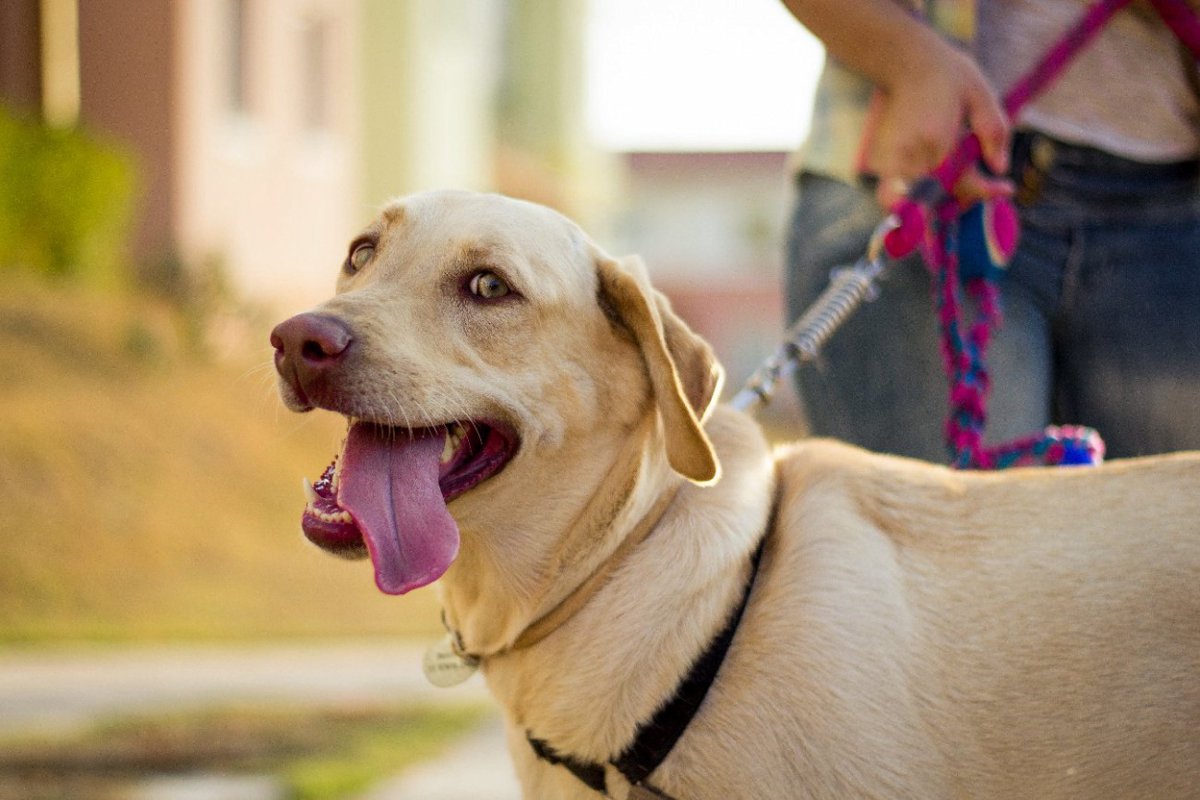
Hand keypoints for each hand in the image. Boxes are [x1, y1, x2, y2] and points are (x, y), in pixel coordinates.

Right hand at [866, 43, 1012, 208]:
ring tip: (961, 184)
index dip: (986, 191)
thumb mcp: (981, 95)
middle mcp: (912, 154)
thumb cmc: (946, 74)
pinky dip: (916, 193)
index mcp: (938, 139)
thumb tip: (1001, 168)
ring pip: (913, 199)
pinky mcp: (882, 159)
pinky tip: (936, 178)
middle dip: (963, 197)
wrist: (905, 61)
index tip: (1006, 188)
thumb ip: (994, 133)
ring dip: (937, 199)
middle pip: (938, 197)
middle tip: (985, 186)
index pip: (961, 183)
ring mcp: (893, 158)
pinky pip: (898, 190)